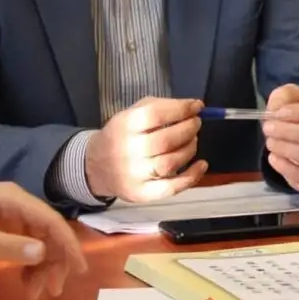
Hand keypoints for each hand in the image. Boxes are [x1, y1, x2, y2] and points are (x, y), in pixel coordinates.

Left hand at [0, 183, 87, 299]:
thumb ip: (8, 245)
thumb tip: (44, 252)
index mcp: (11, 199)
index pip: (51, 221)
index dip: (68, 245)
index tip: (79, 270)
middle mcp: (13, 204)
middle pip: (46, 233)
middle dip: (54, 262)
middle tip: (52, 291)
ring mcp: (3, 215)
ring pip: (35, 241)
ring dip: (40, 266)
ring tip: (35, 293)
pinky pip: (20, 244)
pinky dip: (25, 263)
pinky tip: (25, 281)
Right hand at [86, 96, 206, 203]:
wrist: (97, 167)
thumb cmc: (122, 136)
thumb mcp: (131, 114)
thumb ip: (160, 107)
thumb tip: (194, 107)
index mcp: (124, 126)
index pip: (155, 115)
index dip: (181, 109)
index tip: (197, 106)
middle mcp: (128, 151)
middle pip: (166, 140)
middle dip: (189, 129)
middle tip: (195, 123)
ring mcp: (135, 175)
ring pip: (171, 162)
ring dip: (190, 149)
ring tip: (192, 140)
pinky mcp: (143, 193)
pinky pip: (172, 187)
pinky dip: (192, 176)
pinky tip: (201, 164)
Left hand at [262, 83, 298, 191]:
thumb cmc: (298, 118)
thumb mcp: (291, 99)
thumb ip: (285, 97)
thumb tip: (278, 110)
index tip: (278, 113)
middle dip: (288, 131)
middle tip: (268, 128)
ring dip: (286, 148)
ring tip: (270, 142)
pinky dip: (285, 167)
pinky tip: (273, 157)